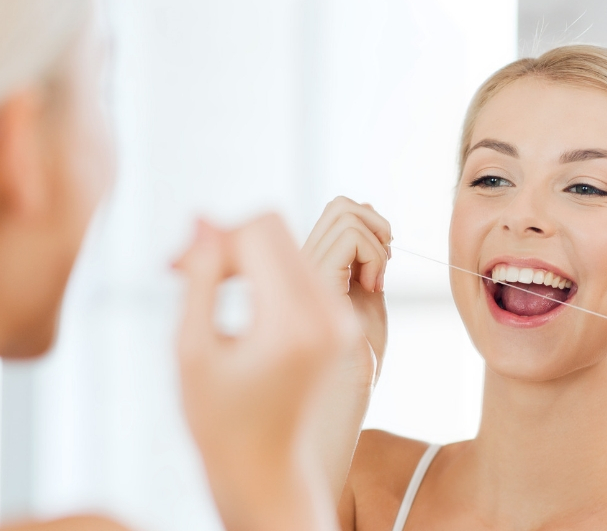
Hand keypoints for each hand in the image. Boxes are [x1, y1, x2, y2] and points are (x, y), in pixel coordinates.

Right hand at [175, 214, 370, 530]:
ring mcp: (342, 320)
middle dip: (230, 241)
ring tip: (209, 290)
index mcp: (295, 323)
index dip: (214, 240)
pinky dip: (267, 274)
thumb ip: (199, 279)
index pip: (261, 230)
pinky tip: (238, 304)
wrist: (266, 471)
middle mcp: (330, 316)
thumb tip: (204, 218)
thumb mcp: (191, 349)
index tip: (179, 270)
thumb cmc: (218, 422)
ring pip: (293, 244)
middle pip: (280, 229)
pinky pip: (305, 270)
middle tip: (186, 271)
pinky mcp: (343, 325)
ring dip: (248, 256)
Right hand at [302, 196, 390, 384]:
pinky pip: (349, 240)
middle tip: (383, 268)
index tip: (381, 267)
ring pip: (345, 215)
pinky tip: (375, 287)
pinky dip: (374, 254)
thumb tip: (367, 209)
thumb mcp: (366, 299)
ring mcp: (304, 277)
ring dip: (376, 242)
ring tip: (376, 281)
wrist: (339, 411)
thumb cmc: (354, 365)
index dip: (369, 227)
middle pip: (340, 205)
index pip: (336, 213)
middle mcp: (300, 268)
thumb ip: (362, 260)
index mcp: (308, 269)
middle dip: (376, 225)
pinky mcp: (317, 290)